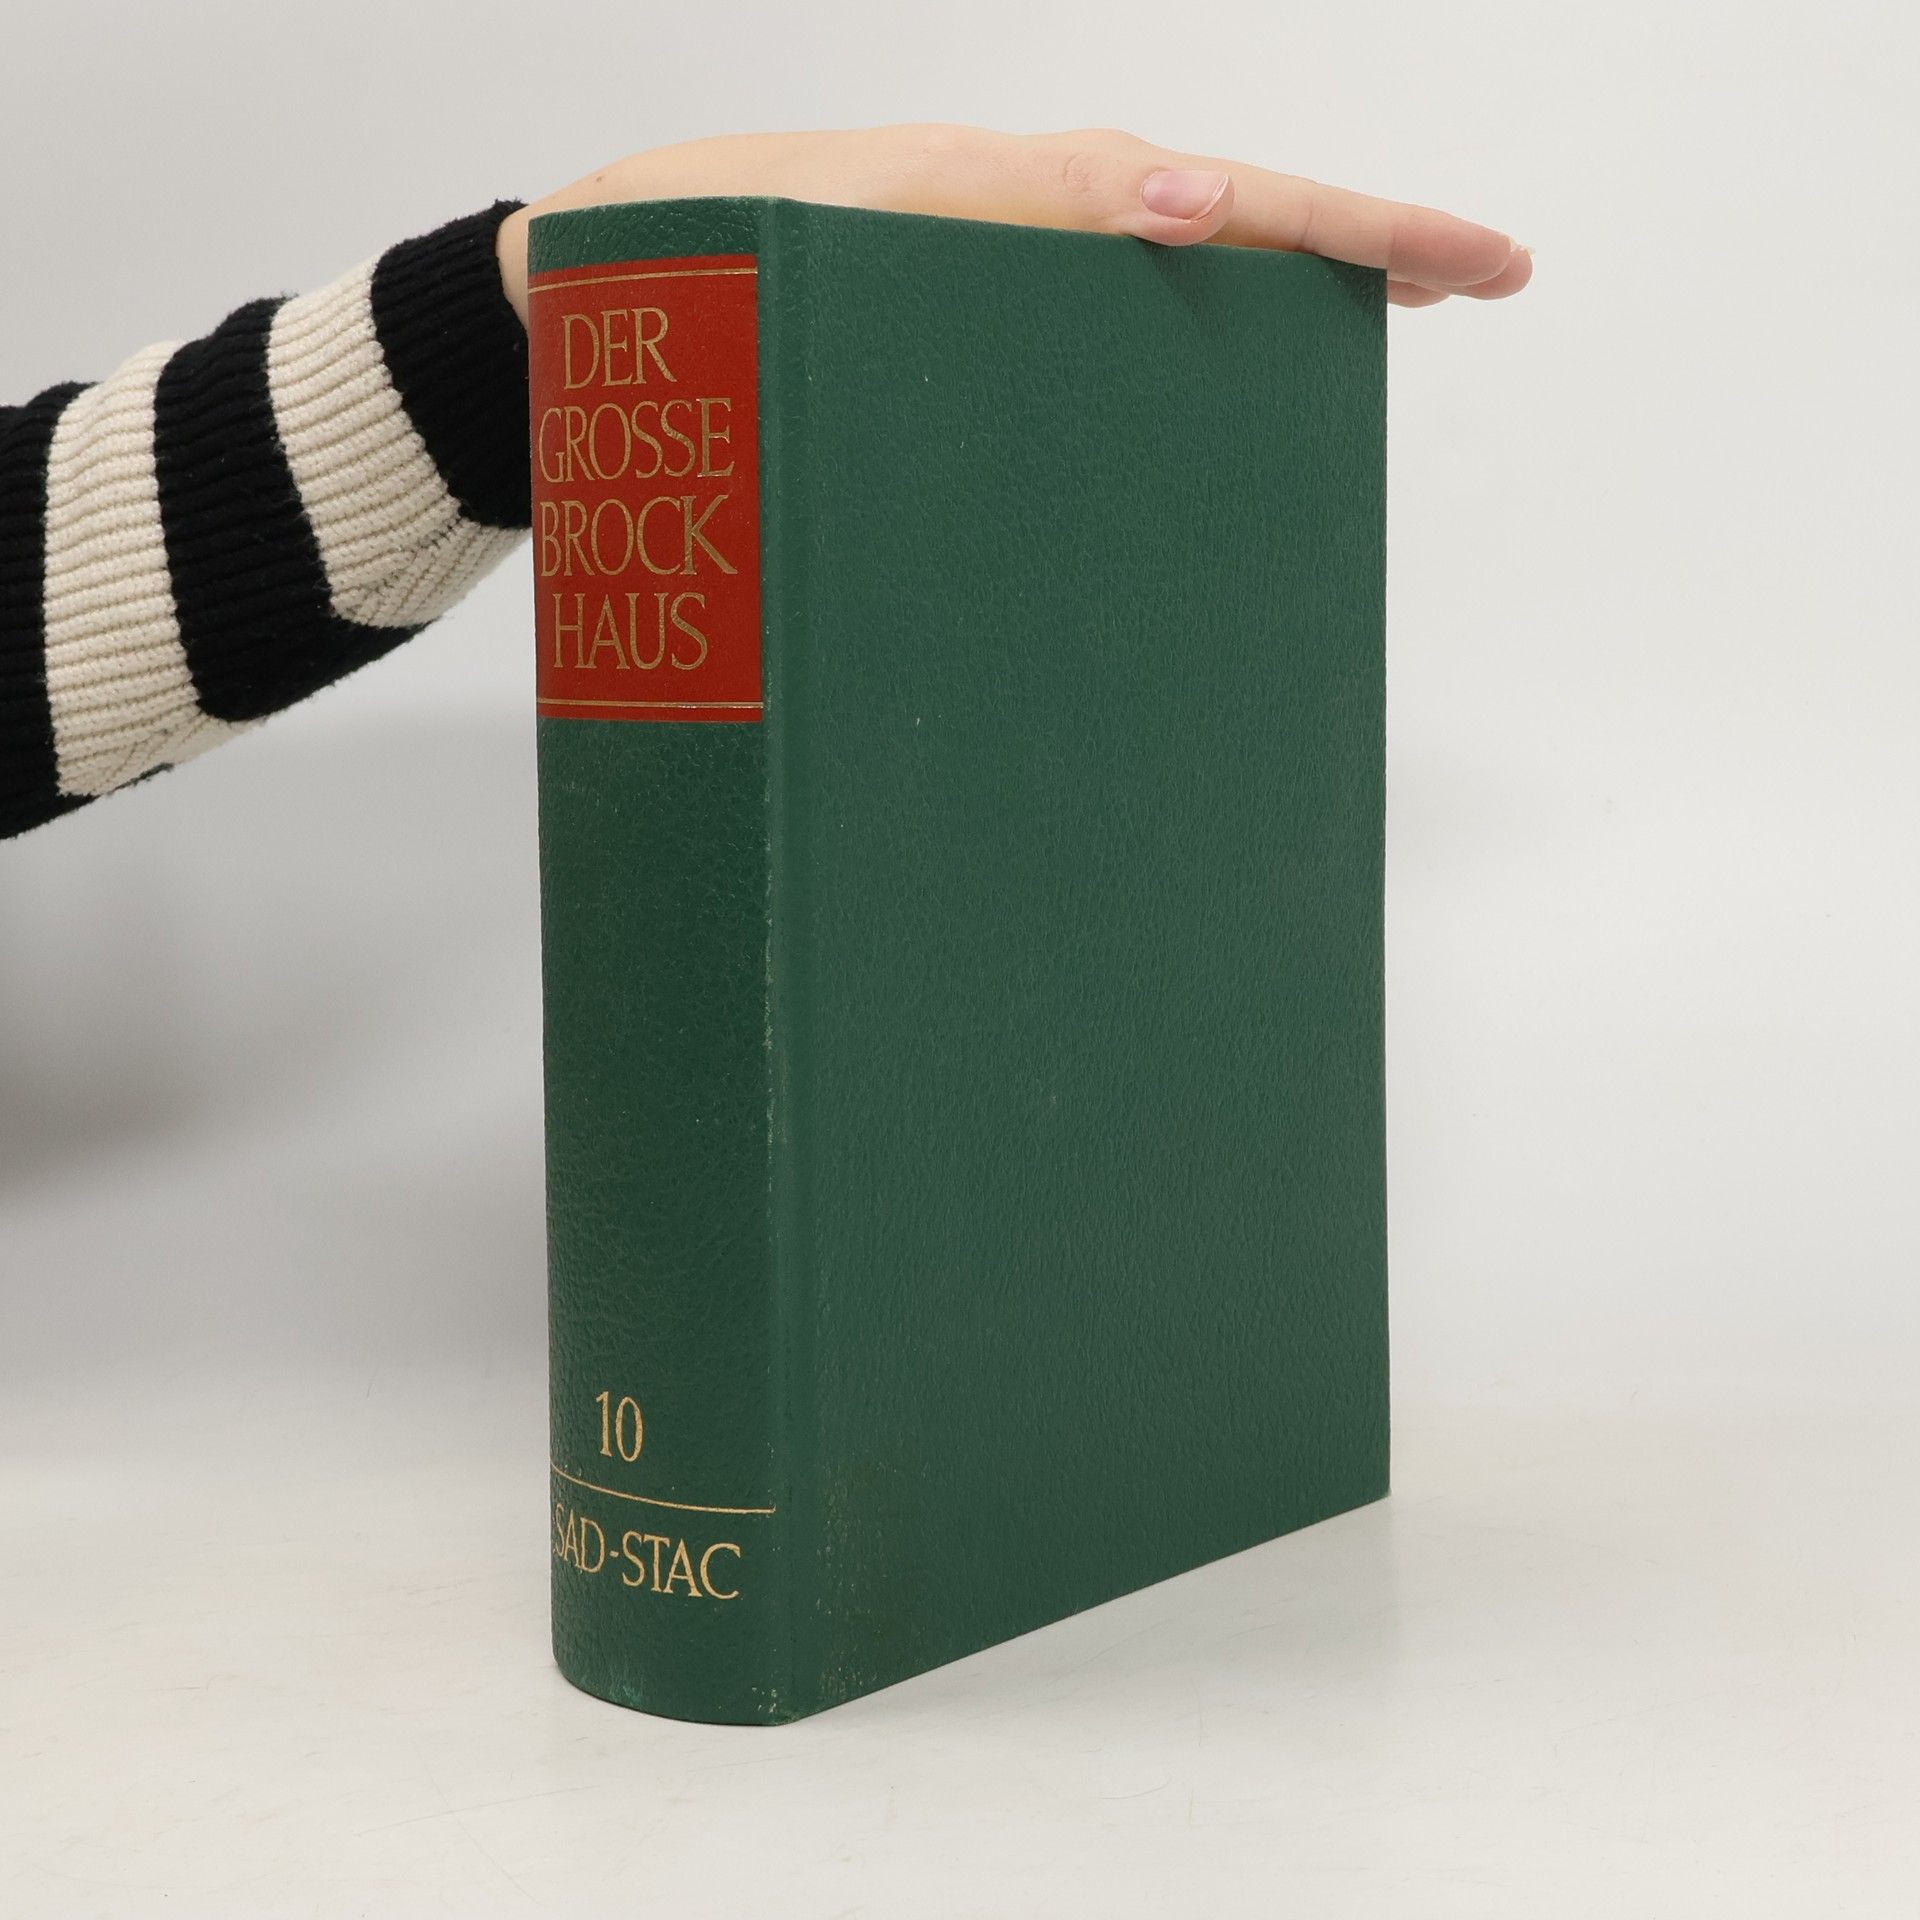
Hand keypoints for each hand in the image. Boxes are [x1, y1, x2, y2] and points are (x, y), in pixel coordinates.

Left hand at [496, 123, 1529, 322]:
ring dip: (1292, 287)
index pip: (1214, 198)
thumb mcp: (821, 242)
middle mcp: (1019, 229)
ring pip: (1177, 271)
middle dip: (1361, 241)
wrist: (590, 304)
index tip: (1461, 265)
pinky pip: (1102, 330)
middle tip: (1490, 275)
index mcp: (1007, 198)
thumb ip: (982, 217)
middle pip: (1224, 219)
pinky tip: (1233, 395)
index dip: (1344, 229)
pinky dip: (1189, 341)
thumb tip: (1172, 196)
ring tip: (1402, 315)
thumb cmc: (688, 275)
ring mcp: (999, 277)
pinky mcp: (967, 331)